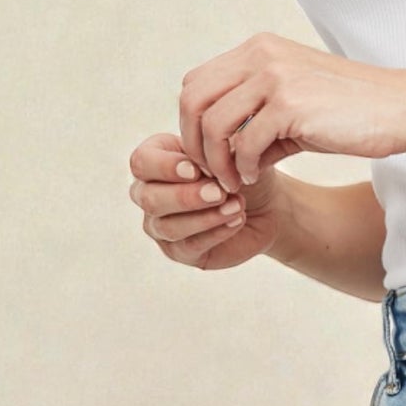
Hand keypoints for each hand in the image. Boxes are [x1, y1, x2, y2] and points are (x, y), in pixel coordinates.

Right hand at [127, 131, 280, 271]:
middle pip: (149, 199)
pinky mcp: (180, 252)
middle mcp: (148, 195)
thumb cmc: (237, 172)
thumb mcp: (224, 153)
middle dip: (185, 196)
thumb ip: (207, 154)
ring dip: (206, 216)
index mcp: (152, 161)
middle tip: (220, 192)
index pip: (141, 163)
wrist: (264, 205)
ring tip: (236, 205)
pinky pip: (191, 245)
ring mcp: (160, 227)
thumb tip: (198, 168)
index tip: (196, 170)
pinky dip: (217, 232)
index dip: (165, 168)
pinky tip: (237, 220)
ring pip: (169, 226)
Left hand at [177, 32, 405, 194]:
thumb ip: (260, 121)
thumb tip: (231, 153)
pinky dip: (243, 167)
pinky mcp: (289, 104)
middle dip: (195, 142)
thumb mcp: (297, 107)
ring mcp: (273, 77)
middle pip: (194, 98)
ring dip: (217, 160)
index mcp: (259, 50)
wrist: (398, 109)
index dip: (194, 121)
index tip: (211, 153)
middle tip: (212, 172)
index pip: (198, 82)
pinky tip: (255, 177)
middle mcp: (260, 56)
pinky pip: (245, 142)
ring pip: (214, 123)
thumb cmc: (352, 112)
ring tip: (233, 181)